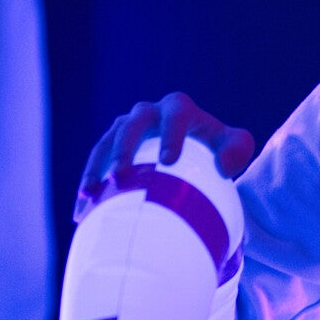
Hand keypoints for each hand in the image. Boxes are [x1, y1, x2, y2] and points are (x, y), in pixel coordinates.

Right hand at [76, 93, 255, 218]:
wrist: (194, 150)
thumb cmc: (217, 149)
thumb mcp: (235, 146)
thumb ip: (238, 149)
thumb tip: (223, 167)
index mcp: (179, 108)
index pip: (176, 115)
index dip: (171, 135)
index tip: (169, 161)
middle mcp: (148, 113)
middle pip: (132, 125)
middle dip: (124, 150)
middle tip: (120, 176)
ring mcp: (125, 127)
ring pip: (106, 142)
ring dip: (96, 167)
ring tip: (90, 194)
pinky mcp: (111, 146)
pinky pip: (95, 162)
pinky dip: (89, 185)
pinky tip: (81, 212)